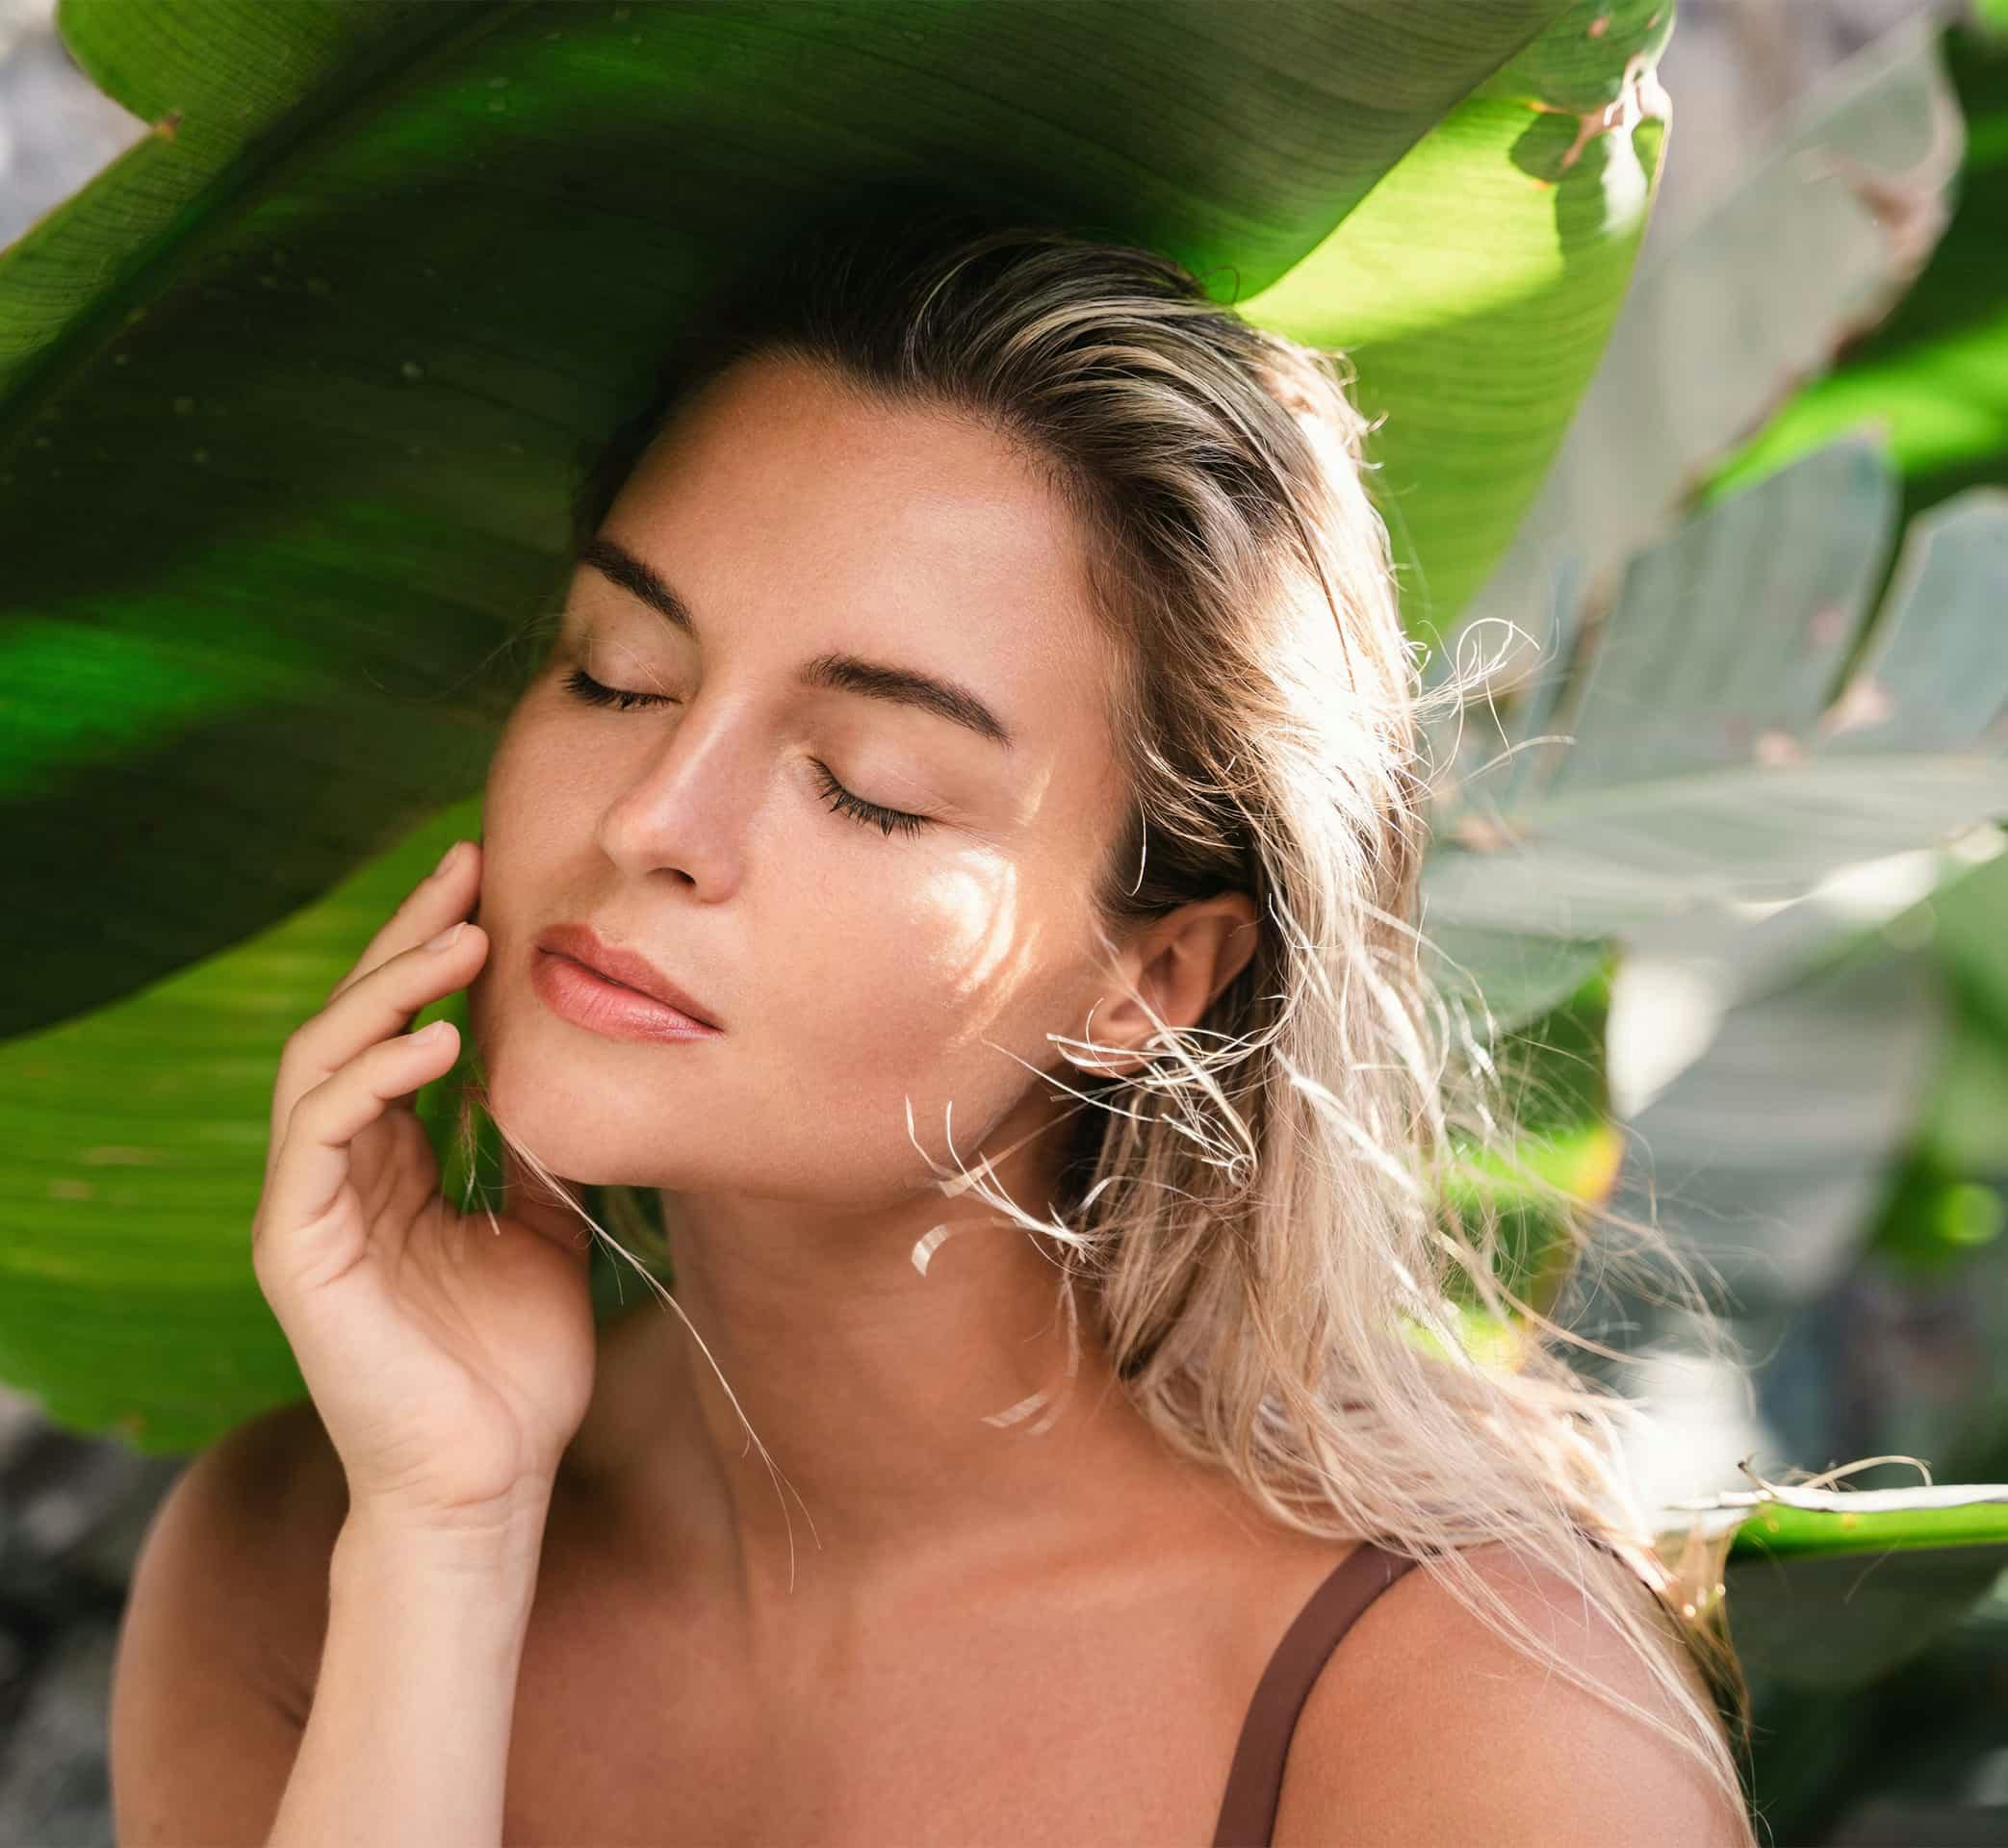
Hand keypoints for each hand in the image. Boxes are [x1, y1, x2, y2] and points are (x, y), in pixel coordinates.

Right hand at [251, 840, 595, 1542]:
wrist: (492, 1481)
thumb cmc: (516, 1368)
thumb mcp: (547, 1234)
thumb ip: (537, 1156)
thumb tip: (572, 1076)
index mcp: (391, 1167)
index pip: (398, 1031)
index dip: (435, 956)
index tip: (492, 886)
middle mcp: (341, 1173)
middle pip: (353, 1023)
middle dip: (407, 940)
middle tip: (466, 867)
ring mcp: (311, 1208)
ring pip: (323, 1061)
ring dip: (391, 991)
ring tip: (464, 940)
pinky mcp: (298, 1250)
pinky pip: (316, 1137)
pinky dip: (370, 1078)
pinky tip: (437, 1044)